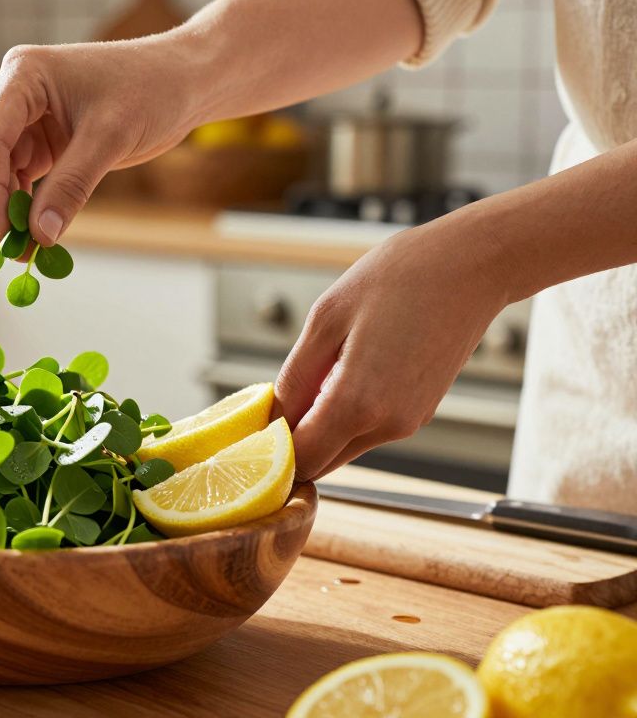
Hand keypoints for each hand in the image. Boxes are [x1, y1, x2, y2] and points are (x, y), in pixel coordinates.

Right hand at [0, 39, 202, 246]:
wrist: (180, 82)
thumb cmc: (150, 90)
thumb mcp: (111, 138)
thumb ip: (72, 185)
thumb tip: (41, 235)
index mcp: (22, 75)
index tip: (0, 235)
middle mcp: (10, 94)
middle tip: (11, 250)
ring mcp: (20, 119)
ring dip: (2, 212)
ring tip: (26, 249)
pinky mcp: (36, 142)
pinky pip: (14, 181)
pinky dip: (20, 209)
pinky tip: (35, 233)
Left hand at [275, 222, 510, 480]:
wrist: (473, 265)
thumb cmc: (400, 279)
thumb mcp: (326, 318)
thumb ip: (296, 375)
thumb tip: (275, 413)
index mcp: (358, 404)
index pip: (301, 459)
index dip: (271, 449)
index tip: (254, 425)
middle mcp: (388, 425)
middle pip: (323, 461)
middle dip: (294, 440)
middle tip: (276, 399)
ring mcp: (409, 421)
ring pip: (345, 445)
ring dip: (321, 424)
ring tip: (318, 370)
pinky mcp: (421, 411)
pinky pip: (370, 427)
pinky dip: (348, 413)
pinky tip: (347, 370)